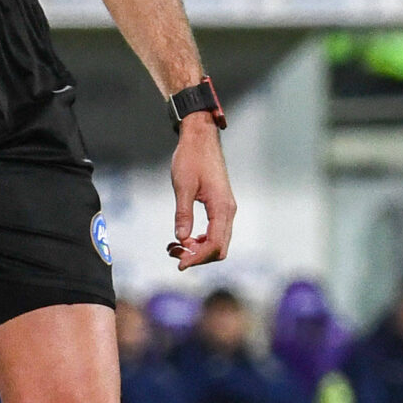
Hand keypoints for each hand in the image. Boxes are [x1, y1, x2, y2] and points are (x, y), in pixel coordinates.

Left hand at [167, 113, 234, 270]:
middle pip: (219, 248)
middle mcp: (228, 210)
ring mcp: (226, 208)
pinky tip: (185, 238)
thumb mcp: (183, 186)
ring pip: (218, 241)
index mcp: (221, 207)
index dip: (198, 258)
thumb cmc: (191, 158)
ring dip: (198, 249)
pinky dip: (201, 239)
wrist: (200, 138)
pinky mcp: (220, 205)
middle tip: (174, 254)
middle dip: (197, 256)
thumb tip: (181, 238)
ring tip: (175, 246)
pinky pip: (215, 231)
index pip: (215, 244)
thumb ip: (183, 213)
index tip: (179, 264)